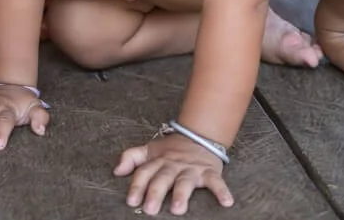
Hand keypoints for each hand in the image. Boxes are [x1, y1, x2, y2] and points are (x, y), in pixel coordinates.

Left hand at [114, 134, 232, 215]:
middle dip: (155, 193)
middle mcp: (173, 165)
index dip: (137, 186)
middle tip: (150, 209)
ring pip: (185, 182)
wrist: (199, 134)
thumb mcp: (149, 150)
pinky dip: (222, 191)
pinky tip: (226, 202)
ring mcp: (191, 169)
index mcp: (158, 161)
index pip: (144, 172)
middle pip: (162, 179)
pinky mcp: (209, 172)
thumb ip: (131, 157)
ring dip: (181, 194)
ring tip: (178, 209)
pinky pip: (216, 182)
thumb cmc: (171, 149)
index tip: (132, 201)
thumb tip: (116, 171)